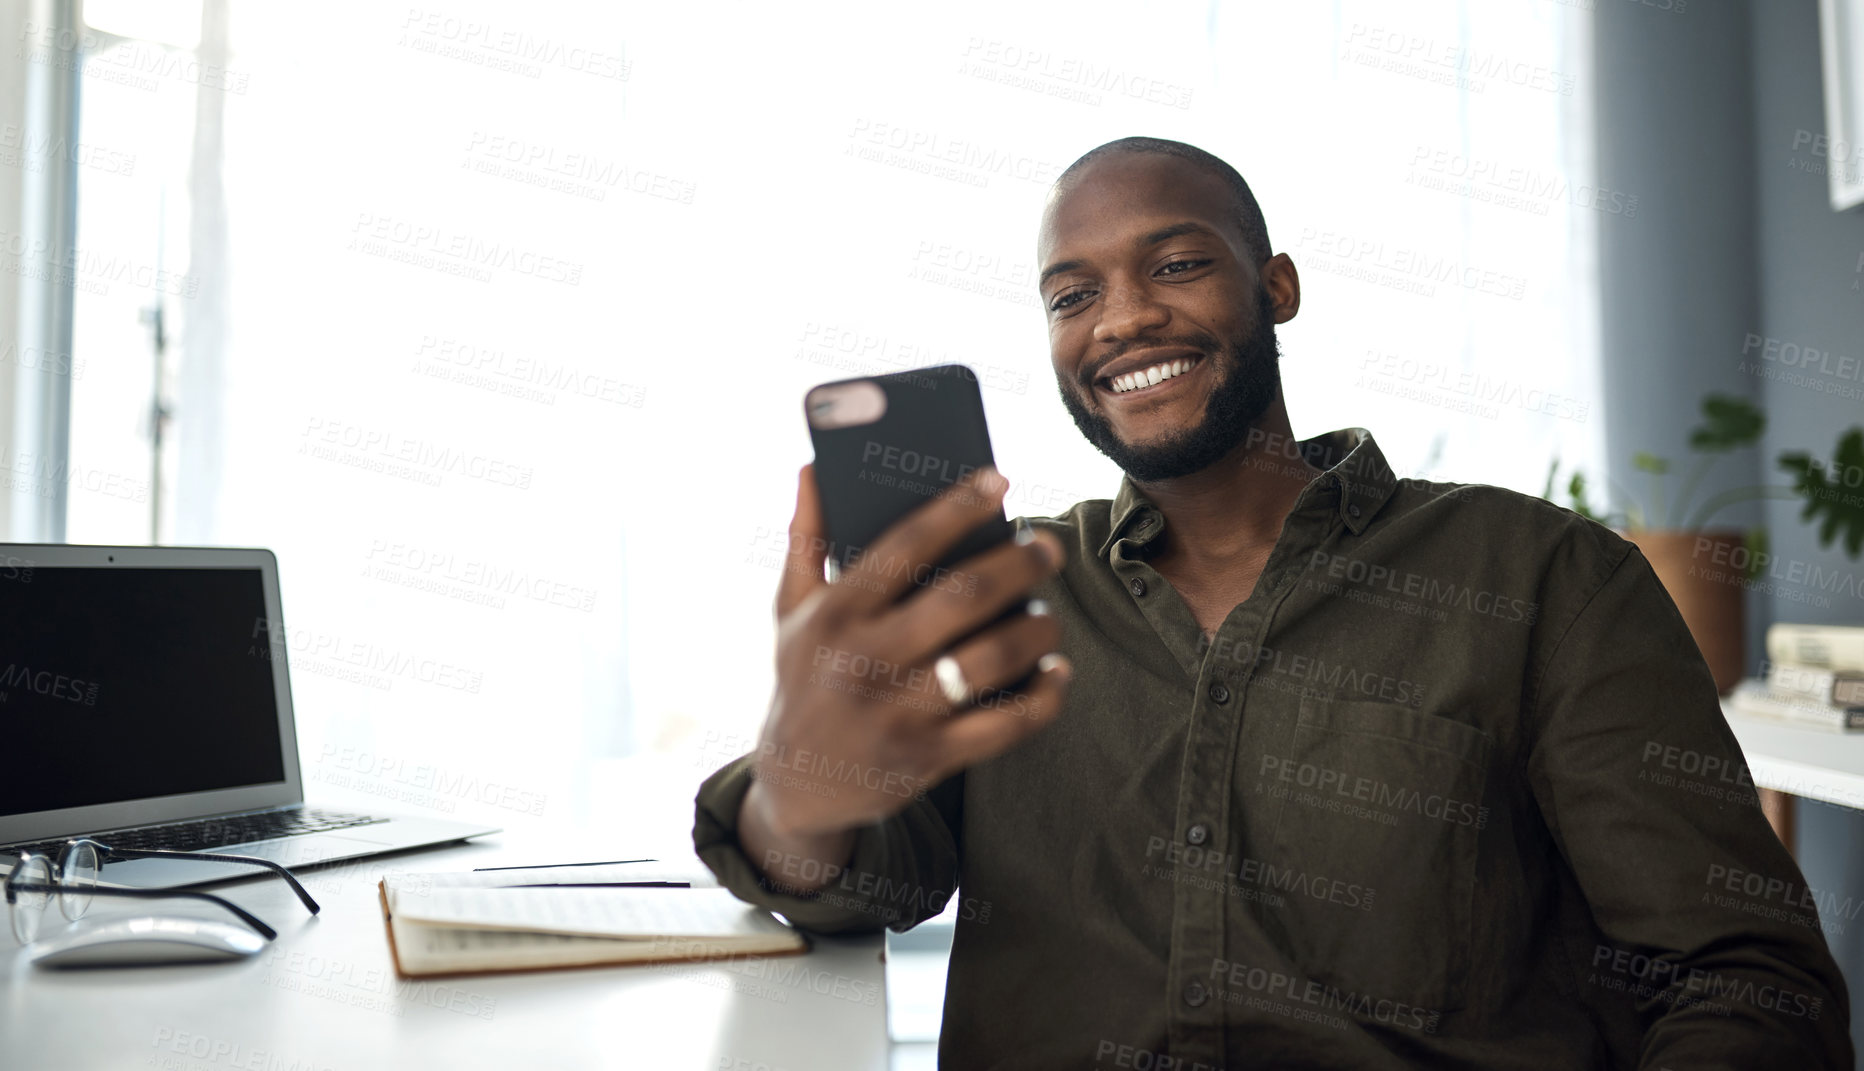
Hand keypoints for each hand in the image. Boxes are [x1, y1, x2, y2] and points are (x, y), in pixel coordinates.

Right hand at [744, 463, 1070, 843]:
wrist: (795, 786)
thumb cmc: (804, 679)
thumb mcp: (791, 612)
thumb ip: (806, 539)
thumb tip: (812, 468)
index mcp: (835, 614)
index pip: (905, 544)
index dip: (957, 507)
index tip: (998, 481)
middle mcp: (865, 661)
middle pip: (963, 596)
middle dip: (1018, 564)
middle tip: (1047, 547)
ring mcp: (898, 713)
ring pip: (993, 658)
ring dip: (1037, 629)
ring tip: (1048, 613)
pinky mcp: (928, 759)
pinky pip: (1006, 723)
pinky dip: (1044, 695)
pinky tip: (1057, 671)